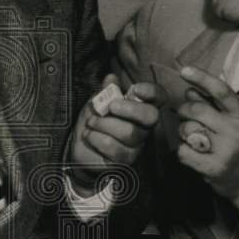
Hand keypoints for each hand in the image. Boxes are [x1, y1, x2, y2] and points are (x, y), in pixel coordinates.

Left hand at [69, 74, 160, 194]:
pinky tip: (89, 136)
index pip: (158, 98)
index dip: (151, 92)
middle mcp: (142, 127)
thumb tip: (111, 78)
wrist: (80, 149)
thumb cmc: (93, 124)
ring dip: (104, 124)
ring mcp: (135, 146)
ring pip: (129, 132)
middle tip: (111, 107)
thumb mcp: (96, 103)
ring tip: (91, 123)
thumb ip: (105, 92)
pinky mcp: (124, 161)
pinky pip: (114, 147)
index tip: (135, 89)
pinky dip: (96, 138)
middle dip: (130, 108)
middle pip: (151, 116)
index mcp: (139, 109)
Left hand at [175, 66, 238, 230]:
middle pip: (196, 109)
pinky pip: (183, 151)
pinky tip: (192, 154)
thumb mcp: (237, 124)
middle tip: (186, 117)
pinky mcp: (213, 167)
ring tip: (193, 139)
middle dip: (184, 111)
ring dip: (183, 132)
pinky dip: (182, 151)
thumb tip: (191, 91)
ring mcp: (225, 149)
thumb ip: (215, 107)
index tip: (184, 70)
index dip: (201, 78)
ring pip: (187, 129)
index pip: (221, 90)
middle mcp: (235, 130)